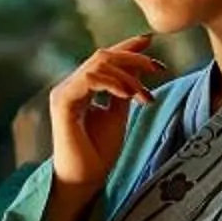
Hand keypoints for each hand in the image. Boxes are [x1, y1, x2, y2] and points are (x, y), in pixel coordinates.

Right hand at [47, 35, 171, 187]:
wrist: (84, 180)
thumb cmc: (98, 152)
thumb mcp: (118, 114)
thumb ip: (124, 91)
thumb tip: (139, 68)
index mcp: (81, 88)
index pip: (104, 59)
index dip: (126, 46)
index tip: (150, 40)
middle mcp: (69, 86)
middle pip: (103, 56)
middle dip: (134, 58)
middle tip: (158, 68)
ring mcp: (64, 93)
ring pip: (98, 65)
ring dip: (127, 76)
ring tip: (143, 95)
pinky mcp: (63, 103)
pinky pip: (89, 80)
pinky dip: (112, 83)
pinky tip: (128, 95)